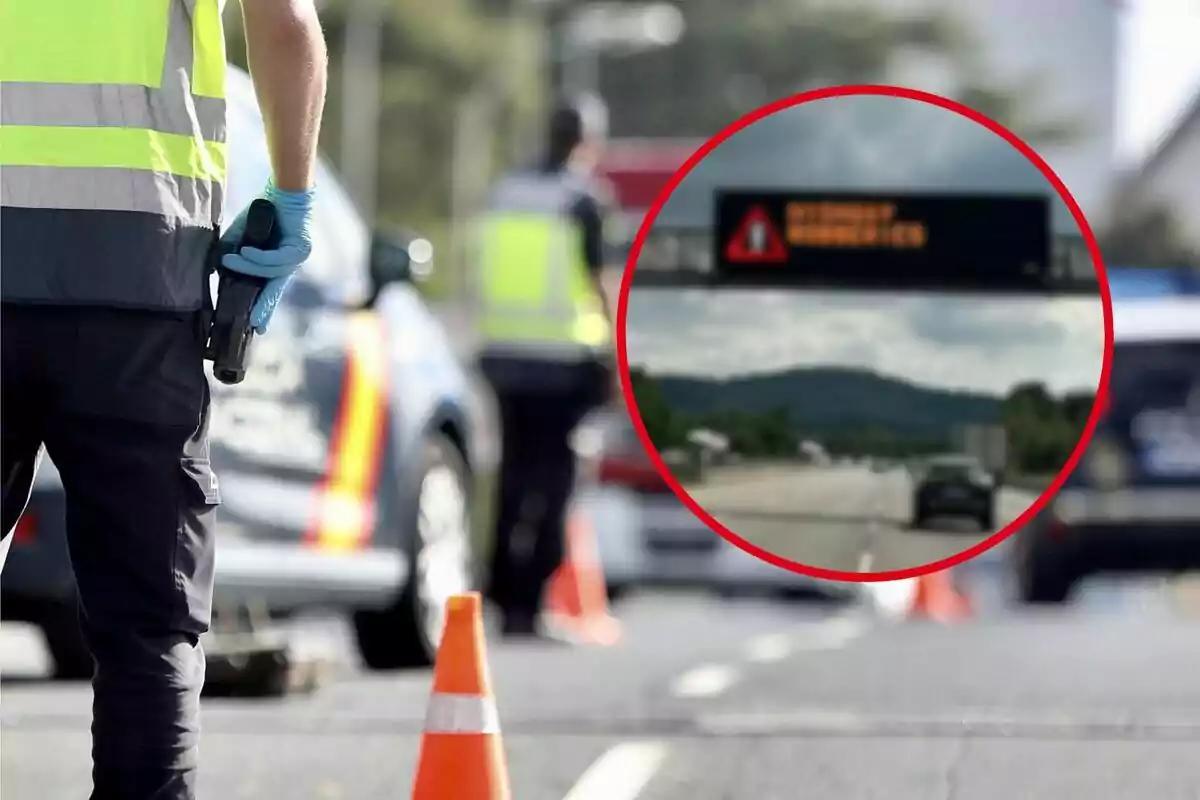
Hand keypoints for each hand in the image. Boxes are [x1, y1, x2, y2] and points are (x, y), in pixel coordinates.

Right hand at [220, 180, 315, 332]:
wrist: (282, 190)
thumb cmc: (264, 211)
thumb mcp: (243, 235)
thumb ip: (234, 251)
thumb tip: (217, 268)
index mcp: (279, 263)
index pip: (271, 289)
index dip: (263, 306)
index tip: (256, 327)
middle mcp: (291, 264)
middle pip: (276, 289)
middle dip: (264, 306)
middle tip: (254, 323)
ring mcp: (298, 257)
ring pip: (271, 271)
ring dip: (248, 267)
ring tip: (231, 261)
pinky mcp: (300, 248)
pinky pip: (276, 259)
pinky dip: (259, 257)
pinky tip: (245, 252)